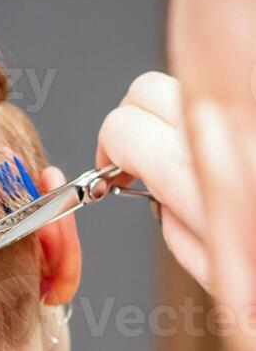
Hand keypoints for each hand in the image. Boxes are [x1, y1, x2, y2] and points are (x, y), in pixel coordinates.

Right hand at [97, 72, 212, 291]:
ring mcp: (250, 107)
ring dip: (174, 116)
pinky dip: (211, 115)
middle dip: (132, 122)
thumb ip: (173, 222)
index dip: (108, 153)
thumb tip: (156, 192)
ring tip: (186, 154)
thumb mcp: (214, 265)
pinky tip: (224, 149)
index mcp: (197, 171)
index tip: (114, 173)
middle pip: (145, 89)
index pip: (120, 129)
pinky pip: (225, 93)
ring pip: (186, 85)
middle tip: (142, 158)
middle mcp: (224, 125)